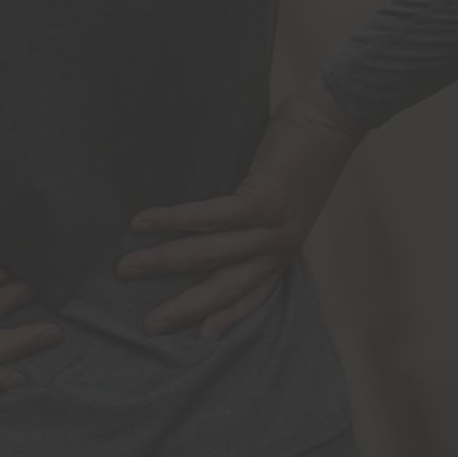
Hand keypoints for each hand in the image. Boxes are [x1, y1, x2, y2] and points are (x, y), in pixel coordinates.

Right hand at [116, 76, 366, 340]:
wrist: (332, 119)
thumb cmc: (304, 150)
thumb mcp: (284, 197)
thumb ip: (254, 215)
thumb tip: (212, 219)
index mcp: (284, 248)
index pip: (254, 294)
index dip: (227, 316)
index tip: (202, 336)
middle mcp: (280, 246)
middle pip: (226, 288)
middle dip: (184, 308)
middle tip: (150, 325)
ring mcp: (272, 226)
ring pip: (208, 256)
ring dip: (161, 263)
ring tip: (125, 268)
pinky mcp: (261, 201)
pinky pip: (207, 219)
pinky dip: (171, 221)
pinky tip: (142, 223)